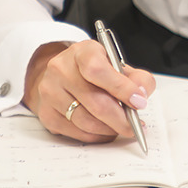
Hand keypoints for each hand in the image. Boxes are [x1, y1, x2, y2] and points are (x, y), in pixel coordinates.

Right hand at [23, 40, 155, 143]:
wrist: (62, 74)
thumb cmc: (94, 70)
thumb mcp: (117, 65)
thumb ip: (136, 78)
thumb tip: (141, 96)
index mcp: (82, 51)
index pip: (98, 70)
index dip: (121, 88)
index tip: (139, 101)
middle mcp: (61, 69)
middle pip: (94, 101)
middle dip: (120, 118)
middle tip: (136, 125)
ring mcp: (50, 92)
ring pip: (86, 121)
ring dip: (110, 129)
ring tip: (122, 127)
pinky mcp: (46, 114)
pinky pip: (77, 133)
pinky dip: (97, 135)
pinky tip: (106, 130)